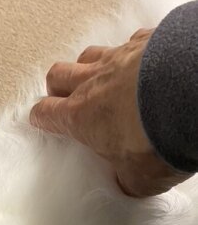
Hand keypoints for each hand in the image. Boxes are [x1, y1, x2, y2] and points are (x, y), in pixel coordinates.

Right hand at [30, 29, 190, 196]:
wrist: (192, 95)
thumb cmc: (158, 137)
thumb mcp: (140, 178)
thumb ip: (128, 180)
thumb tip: (128, 183)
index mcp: (81, 117)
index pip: (46, 113)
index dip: (41, 117)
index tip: (42, 121)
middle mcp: (92, 83)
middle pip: (58, 75)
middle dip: (57, 87)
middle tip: (64, 97)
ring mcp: (118, 58)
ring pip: (88, 54)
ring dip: (88, 66)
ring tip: (100, 78)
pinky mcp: (146, 41)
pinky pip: (130, 41)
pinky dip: (131, 51)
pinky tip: (142, 61)